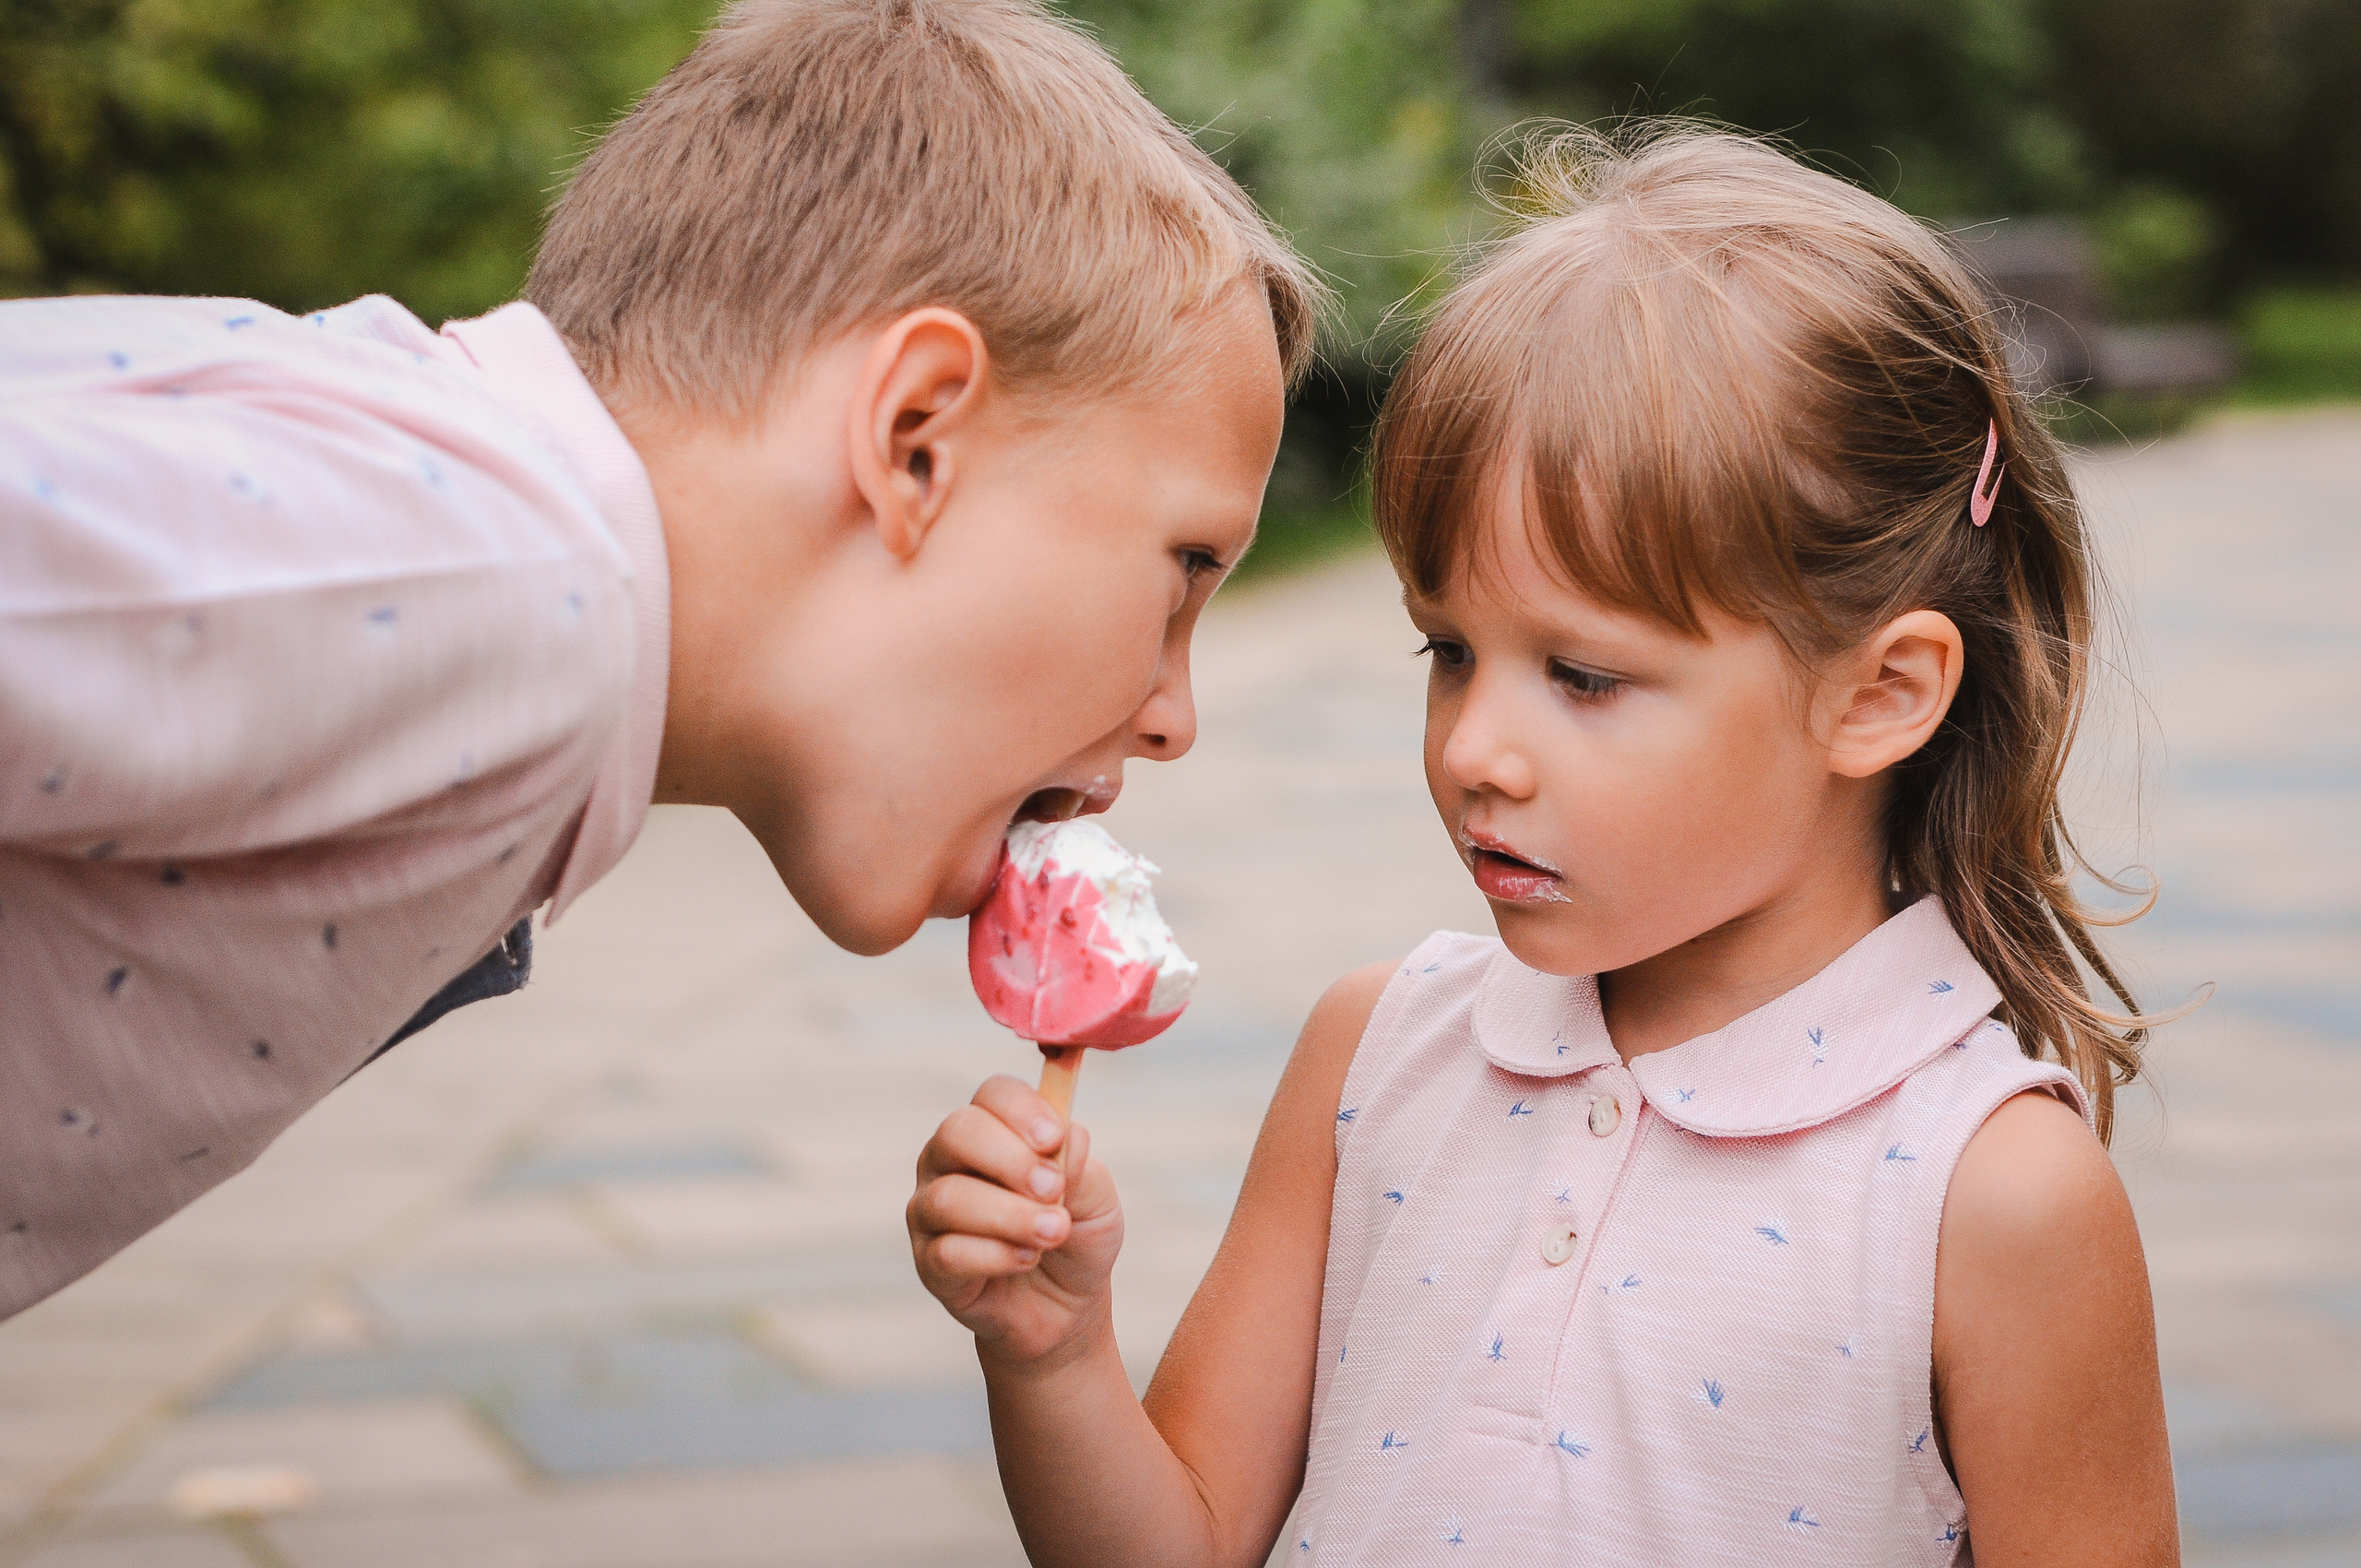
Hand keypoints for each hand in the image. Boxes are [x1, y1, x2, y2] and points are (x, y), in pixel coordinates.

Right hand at [909, 1074, 1124, 1367]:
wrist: (1066, 1308)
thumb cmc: (1076, 1236)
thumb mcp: (1097, 1198)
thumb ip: (1080, 1166)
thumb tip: (1062, 1143)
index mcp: (994, 1129)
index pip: (992, 1094)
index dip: (1022, 1110)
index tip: (1056, 1138)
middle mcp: (951, 1161)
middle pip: (957, 1132)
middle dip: (1011, 1160)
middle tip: (1053, 1189)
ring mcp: (931, 1211)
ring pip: (949, 1197)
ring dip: (1010, 1215)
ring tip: (1053, 1233)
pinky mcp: (929, 1263)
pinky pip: (948, 1252)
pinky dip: (996, 1255)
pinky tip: (1026, 1260)